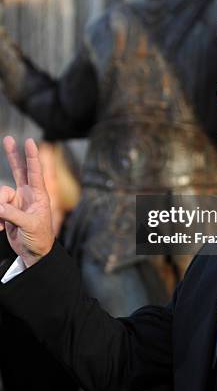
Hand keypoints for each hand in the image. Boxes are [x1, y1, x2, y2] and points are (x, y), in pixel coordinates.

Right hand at [0, 136, 54, 266]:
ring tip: (0, 224)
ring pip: (0, 195)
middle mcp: (28, 194)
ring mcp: (17, 201)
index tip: (30, 142)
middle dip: (13, 155)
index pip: (35, 172)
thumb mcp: (30, 226)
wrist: (34, 252)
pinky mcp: (7, 211)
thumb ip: (13, 215)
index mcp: (38, 195)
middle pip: (19, 170)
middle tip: (8, 138)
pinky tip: (0, 229)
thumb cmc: (39, 237)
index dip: (32, 156)